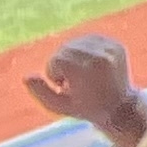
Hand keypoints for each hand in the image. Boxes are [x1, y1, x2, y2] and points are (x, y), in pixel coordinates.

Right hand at [24, 31, 146, 146]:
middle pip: (65, 48)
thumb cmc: (85, 108)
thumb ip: (40, 93)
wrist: (119, 106)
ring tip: (80, 72)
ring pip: (76, 41)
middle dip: (62, 63)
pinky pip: (90, 39)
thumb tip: (26, 77)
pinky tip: (88, 64)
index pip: (56, 59)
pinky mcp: (116, 45)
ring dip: (72, 56)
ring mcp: (110, 49)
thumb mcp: (59, 107)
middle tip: (72, 80)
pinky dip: (84, 50)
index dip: (54, 74)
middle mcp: (99, 56)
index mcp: (86, 70)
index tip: (65, 85)